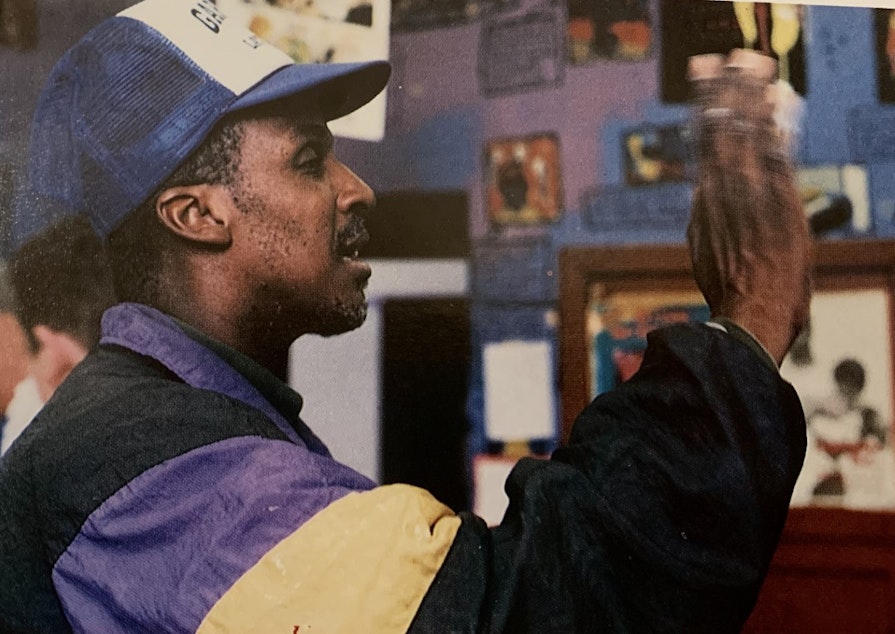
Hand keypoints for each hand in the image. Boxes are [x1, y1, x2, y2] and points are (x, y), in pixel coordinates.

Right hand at [686, 50, 811, 365]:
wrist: (751, 313)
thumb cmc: (726, 288)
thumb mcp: (702, 249)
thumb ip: (702, 215)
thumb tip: (701, 193)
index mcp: (705, 202)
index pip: (704, 145)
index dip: (705, 111)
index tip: (704, 82)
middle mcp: (726, 193)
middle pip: (725, 131)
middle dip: (726, 93)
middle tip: (729, 61)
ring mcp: (755, 196)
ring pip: (752, 137)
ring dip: (752, 100)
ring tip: (753, 70)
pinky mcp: (783, 204)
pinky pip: (779, 157)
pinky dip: (775, 129)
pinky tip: (777, 104)